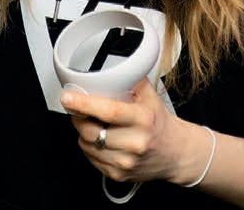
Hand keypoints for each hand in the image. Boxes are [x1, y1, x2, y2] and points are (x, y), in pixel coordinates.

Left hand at [61, 77, 208, 186]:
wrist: (175, 153)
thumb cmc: (160, 123)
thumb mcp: (150, 96)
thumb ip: (131, 79)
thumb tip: (111, 67)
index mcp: (142, 119)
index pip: (108, 111)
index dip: (84, 104)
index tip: (68, 97)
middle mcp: (134, 142)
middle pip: (91, 131)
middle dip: (78, 118)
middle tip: (78, 109)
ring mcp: (126, 161)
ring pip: (87, 145)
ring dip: (83, 132)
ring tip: (94, 124)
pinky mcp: (119, 175)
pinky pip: (92, 158)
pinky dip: (91, 147)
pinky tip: (102, 139)